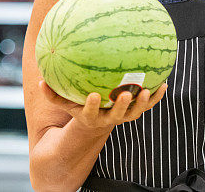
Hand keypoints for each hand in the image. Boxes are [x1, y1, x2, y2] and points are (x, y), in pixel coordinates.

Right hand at [39, 79, 167, 132]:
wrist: (96, 122)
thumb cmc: (78, 107)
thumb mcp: (64, 103)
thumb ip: (53, 94)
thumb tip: (40, 81)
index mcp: (91, 116)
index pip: (90, 112)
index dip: (92, 106)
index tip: (93, 95)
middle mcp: (108, 119)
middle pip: (116, 116)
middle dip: (121, 106)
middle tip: (124, 94)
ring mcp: (123, 116)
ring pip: (134, 112)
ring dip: (143, 103)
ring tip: (148, 90)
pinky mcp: (133, 111)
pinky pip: (146, 104)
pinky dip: (156, 96)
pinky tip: (164, 83)